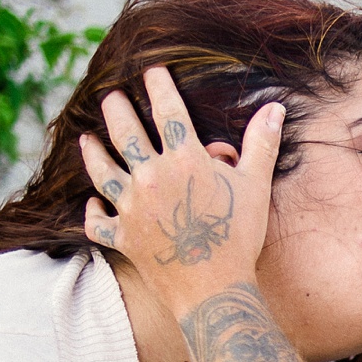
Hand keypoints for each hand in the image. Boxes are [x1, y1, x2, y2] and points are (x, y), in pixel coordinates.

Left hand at [78, 67, 283, 308]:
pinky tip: (91, 204)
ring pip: (103, 173)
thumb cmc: (238, 236)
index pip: (168, 113)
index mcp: (184, 161)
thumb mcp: (255, 186)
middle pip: (126, 135)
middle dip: (117, 110)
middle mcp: (151, 179)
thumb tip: (275, 108)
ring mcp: (132, 209)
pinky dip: (92, 213)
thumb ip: (261, 143)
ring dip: (93, 153)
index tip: (151, 70)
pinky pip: (98, 223)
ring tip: (86, 138)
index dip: (159, 87)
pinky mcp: (123, 237)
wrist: (213, 291)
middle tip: (110, 95)